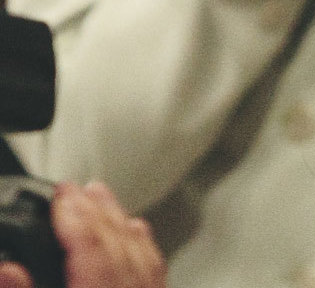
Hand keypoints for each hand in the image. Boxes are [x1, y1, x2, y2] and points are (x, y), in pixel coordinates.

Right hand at [0, 182, 166, 287]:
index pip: (91, 250)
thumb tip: (7, 269)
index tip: (60, 194)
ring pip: (140, 254)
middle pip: (118, 246)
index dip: (74, 217)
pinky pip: (155, 271)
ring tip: (100, 194)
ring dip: (118, 219)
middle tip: (74, 187)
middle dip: (95, 210)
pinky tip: (135, 229)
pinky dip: (143, 244)